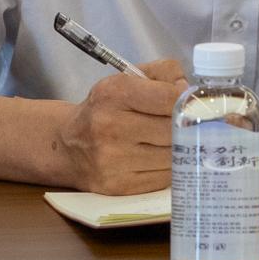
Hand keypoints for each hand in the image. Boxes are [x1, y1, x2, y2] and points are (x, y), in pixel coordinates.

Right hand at [53, 59, 186, 193]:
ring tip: (173, 140)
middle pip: (172, 129)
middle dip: (185, 126)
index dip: (186, 101)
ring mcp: (113, 160)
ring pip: (172, 156)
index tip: (189, 103)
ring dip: (179, 149)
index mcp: (113, 93)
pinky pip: (164, 178)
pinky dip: (169, 168)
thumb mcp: (128, 78)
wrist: (69, 145)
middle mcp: (110, 127)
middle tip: (188, 123)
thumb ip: (165, 73)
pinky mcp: (120, 186)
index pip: (168, 98)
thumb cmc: (106, 108)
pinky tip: (161, 158)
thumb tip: (190, 93)